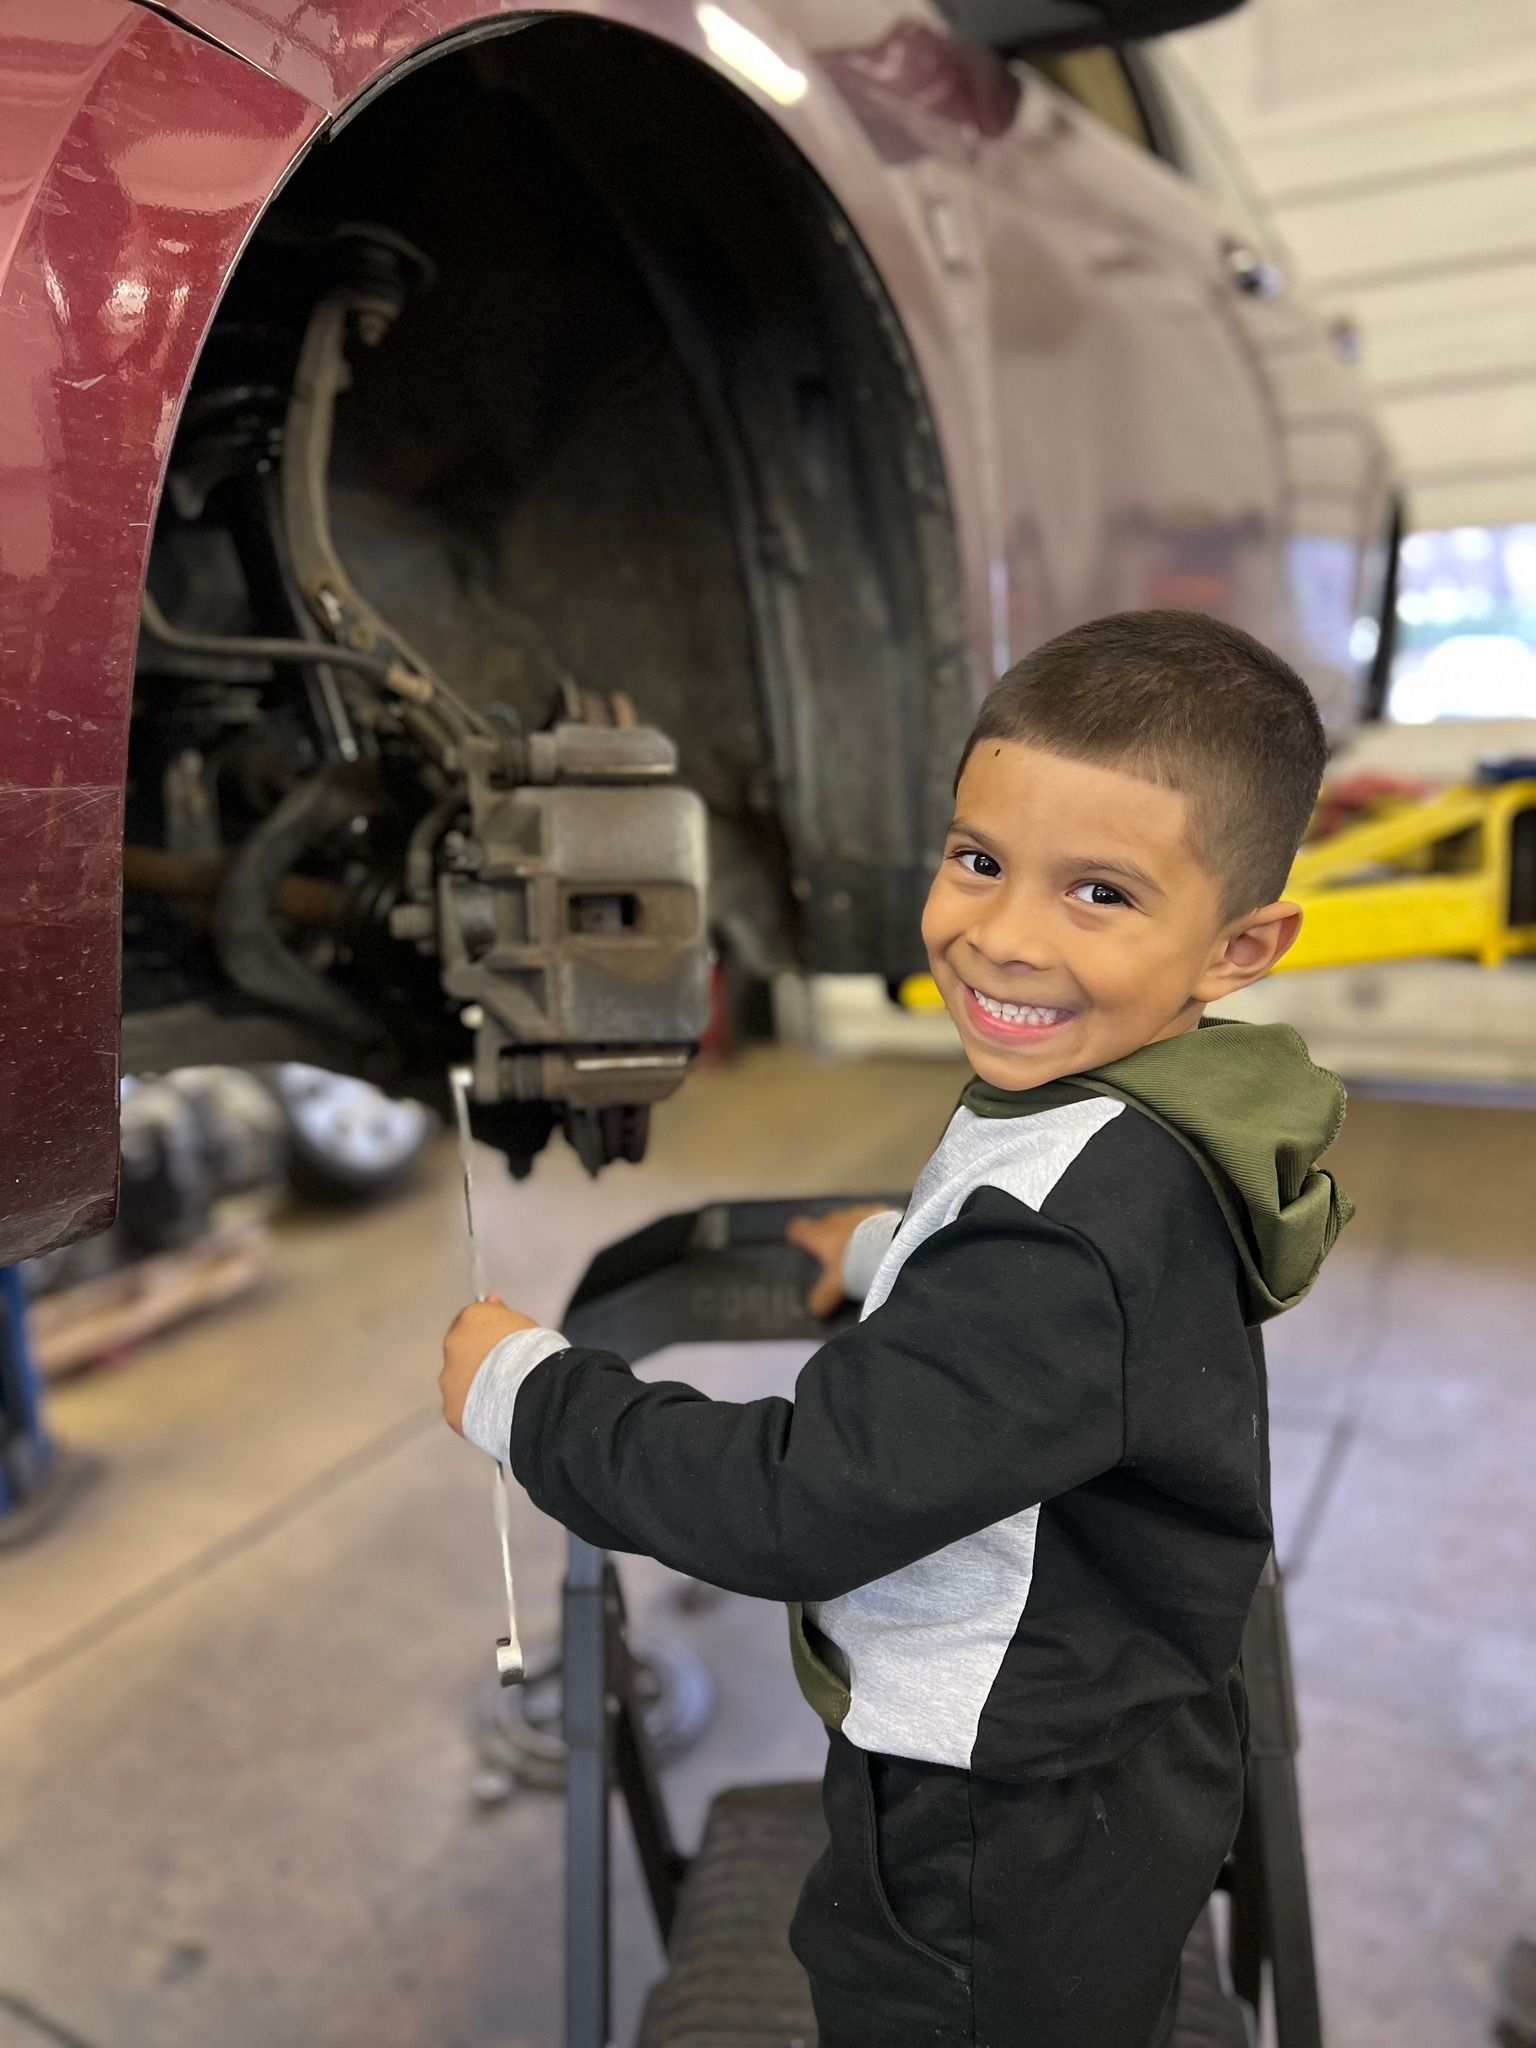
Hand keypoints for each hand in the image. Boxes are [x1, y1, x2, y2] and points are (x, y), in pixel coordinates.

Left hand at [440, 1294, 539, 1435]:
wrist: (533, 1392)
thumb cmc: (534, 1355)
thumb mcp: (525, 1322)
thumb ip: (500, 1312)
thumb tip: (492, 1301)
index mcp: (471, 1319)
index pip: (472, 1321)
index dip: (487, 1334)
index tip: (500, 1344)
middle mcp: (453, 1345)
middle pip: (462, 1352)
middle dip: (477, 1360)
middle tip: (504, 1371)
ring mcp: (449, 1379)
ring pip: (459, 1382)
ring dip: (474, 1386)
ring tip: (504, 1395)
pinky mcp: (452, 1409)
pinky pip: (461, 1409)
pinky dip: (475, 1411)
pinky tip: (496, 1411)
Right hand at [784, 1204, 893, 1317]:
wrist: (894, 1246)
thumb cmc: (859, 1263)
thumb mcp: (837, 1285)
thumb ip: (823, 1297)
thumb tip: (814, 1309)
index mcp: (821, 1235)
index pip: (799, 1228)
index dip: (797, 1235)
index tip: (797, 1241)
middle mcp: (837, 1220)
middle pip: (824, 1224)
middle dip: (826, 1235)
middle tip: (832, 1253)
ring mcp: (858, 1213)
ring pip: (848, 1220)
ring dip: (849, 1231)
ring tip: (859, 1248)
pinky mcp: (879, 1212)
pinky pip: (870, 1219)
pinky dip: (870, 1229)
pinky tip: (879, 1241)